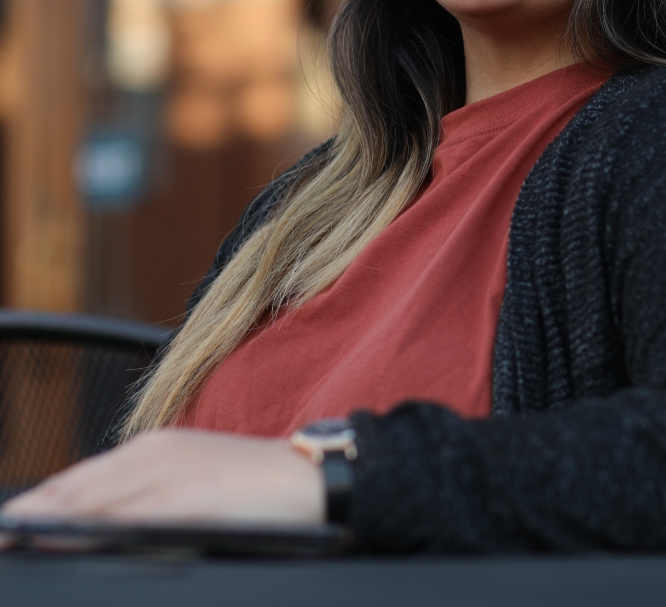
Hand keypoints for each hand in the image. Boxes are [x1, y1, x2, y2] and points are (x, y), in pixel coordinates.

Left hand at [0, 428, 324, 524]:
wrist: (312, 478)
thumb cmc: (255, 486)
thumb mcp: (191, 482)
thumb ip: (144, 496)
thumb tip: (97, 526)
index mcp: (152, 448)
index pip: (75, 482)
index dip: (34, 508)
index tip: (6, 531)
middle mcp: (152, 454)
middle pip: (71, 490)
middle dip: (29, 516)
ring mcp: (166, 474)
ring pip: (86, 501)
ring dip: (43, 522)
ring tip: (9, 539)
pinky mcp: (183, 497)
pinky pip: (120, 517)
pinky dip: (82, 529)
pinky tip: (55, 540)